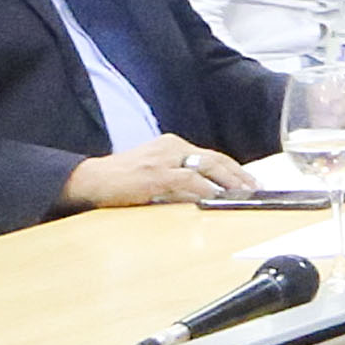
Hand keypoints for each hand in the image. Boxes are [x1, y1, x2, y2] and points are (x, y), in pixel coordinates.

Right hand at [63, 139, 249, 210]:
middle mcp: (171, 148)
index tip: (249, 180)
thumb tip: (207, 191)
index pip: (211, 155)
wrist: (90, 179)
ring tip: (242, 195)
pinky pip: (188, 182)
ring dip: (227, 183)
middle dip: (238, 175)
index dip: (233, 168)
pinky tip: (216, 199)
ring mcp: (163, 161)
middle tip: (254, 188)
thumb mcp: (154, 168)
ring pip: (206, 168)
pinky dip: (205, 190)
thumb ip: (178, 174)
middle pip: (214, 159)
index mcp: (171, 145)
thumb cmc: (122, 177)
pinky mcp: (155, 175)